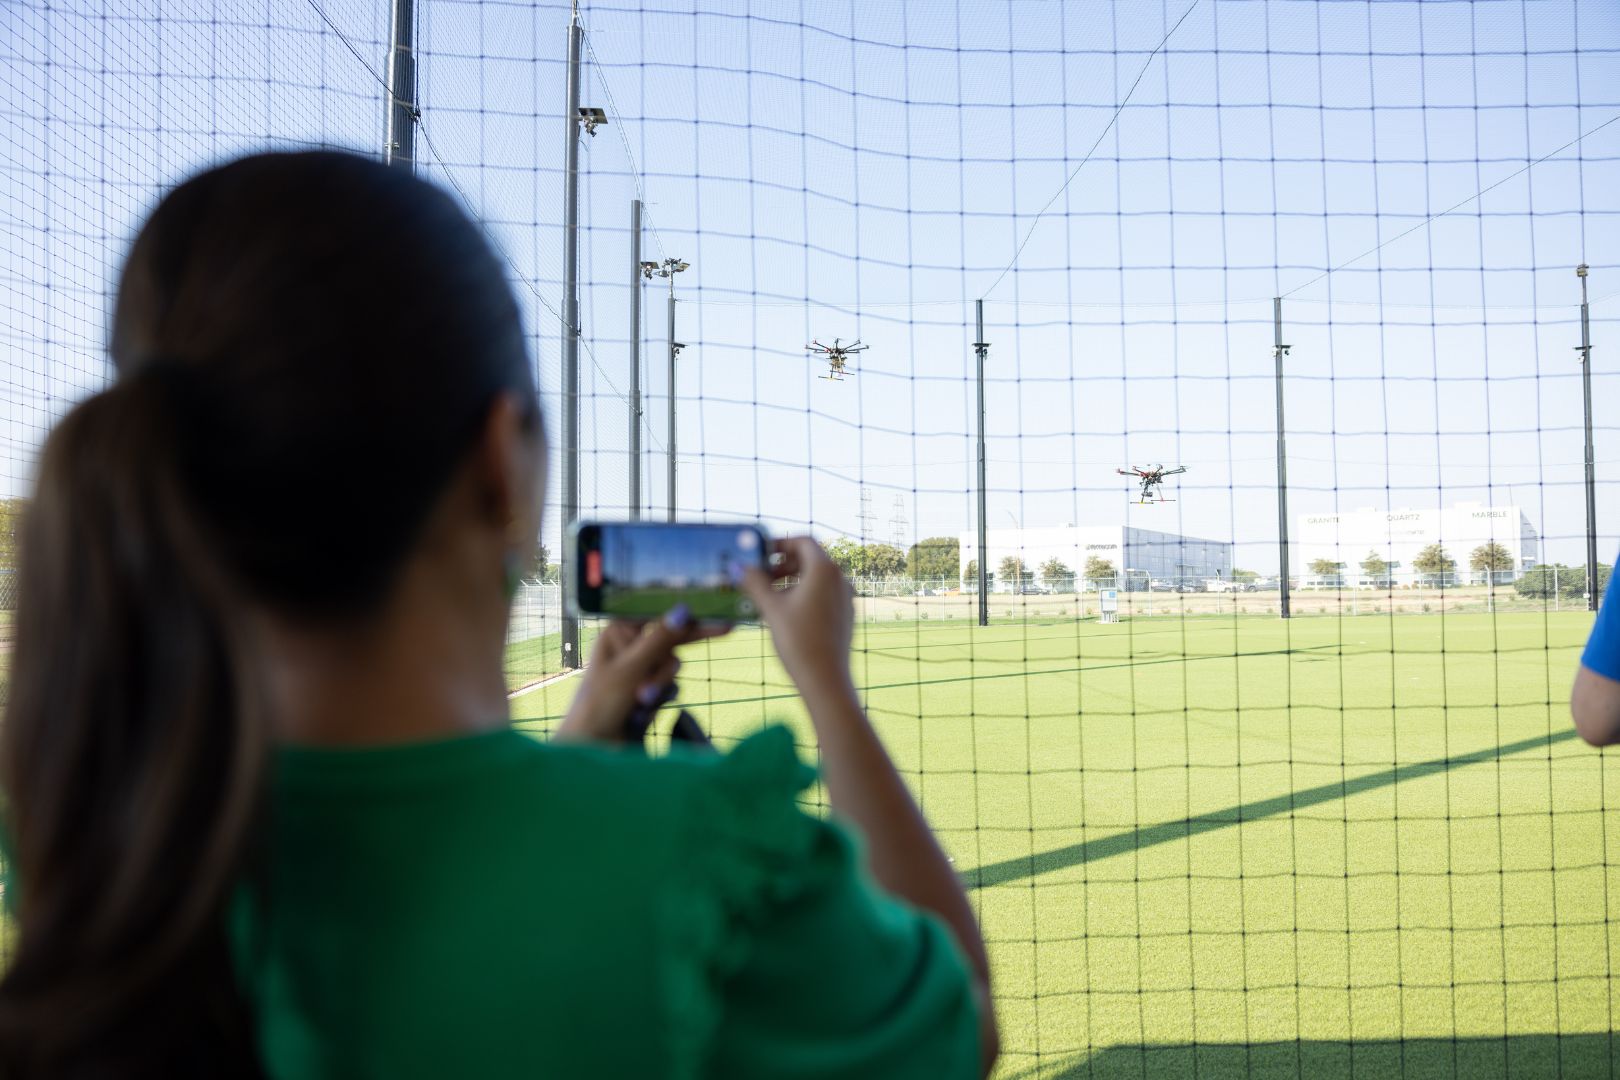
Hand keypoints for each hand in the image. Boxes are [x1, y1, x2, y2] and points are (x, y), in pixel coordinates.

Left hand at [554, 606, 723, 742]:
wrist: (593, 748)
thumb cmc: (600, 703)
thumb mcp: (632, 668)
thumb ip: (660, 639)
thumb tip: (684, 610)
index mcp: (619, 632)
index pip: (660, 615)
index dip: (688, 614)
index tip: (717, 612)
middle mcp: (630, 647)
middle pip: (671, 641)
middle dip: (668, 661)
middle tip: (727, 628)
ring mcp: (640, 671)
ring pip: (673, 667)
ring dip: (661, 685)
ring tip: (640, 700)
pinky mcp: (648, 692)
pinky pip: (671, 687)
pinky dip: (661, 699)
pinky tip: (641, 711)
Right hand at [740, 537, 856, 702]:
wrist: (826, 680)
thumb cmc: (799, 641)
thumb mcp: (771, 608)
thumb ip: (754, 582)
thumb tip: (738, 567)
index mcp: (824, 570)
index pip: (802, 541)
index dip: (779, 544)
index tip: (760, 554)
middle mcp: (840, 579)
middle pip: (810, 558)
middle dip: (783, 564)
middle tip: (760, 576)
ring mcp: (846, 597)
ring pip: (817, 578)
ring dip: (792, 580)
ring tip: (769, 596)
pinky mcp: (845, 615)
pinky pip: (824, 594)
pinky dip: (805, 594)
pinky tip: (787, 613)